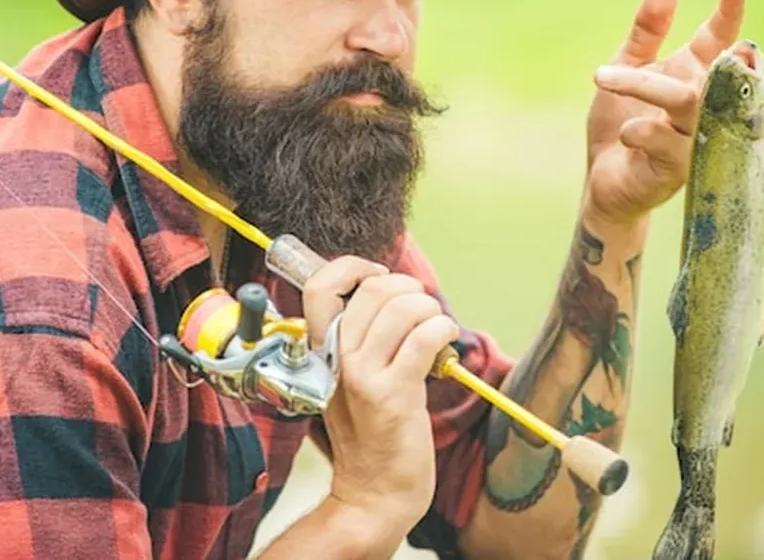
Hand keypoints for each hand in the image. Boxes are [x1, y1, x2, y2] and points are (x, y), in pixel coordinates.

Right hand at [301, 257, 459, 544]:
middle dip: (406, 286)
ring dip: (429, 308)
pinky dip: (442, 329)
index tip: (377, 275)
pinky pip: (423, 339)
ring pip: (401, 308)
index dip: (350, 268)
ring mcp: (362, 378)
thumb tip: (388, 293)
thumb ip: (356, 340)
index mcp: (319, 352)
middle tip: (421, 306)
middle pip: (370, 290)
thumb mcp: (347, 380)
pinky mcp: (393, 397)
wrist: (374, 494)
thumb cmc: (370, 434)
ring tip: (436, 326)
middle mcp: (335, 360)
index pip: (316, 287)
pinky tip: (446, 341)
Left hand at [584, 0, 745, 225]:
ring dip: (641, 92)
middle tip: (600, 74)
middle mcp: (703, 106)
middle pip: (700, 76)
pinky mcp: (683, 170)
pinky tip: (625, 133)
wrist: (605, 180)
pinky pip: (669, 144)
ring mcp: (697, 139)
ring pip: (685, 105)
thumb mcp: (626, 69)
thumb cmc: (620, 121)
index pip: (718, 42)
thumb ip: (646, 32)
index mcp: (692, 76)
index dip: (728, 15)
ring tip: (600, 88)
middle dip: (649, 74)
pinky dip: (643, 132)